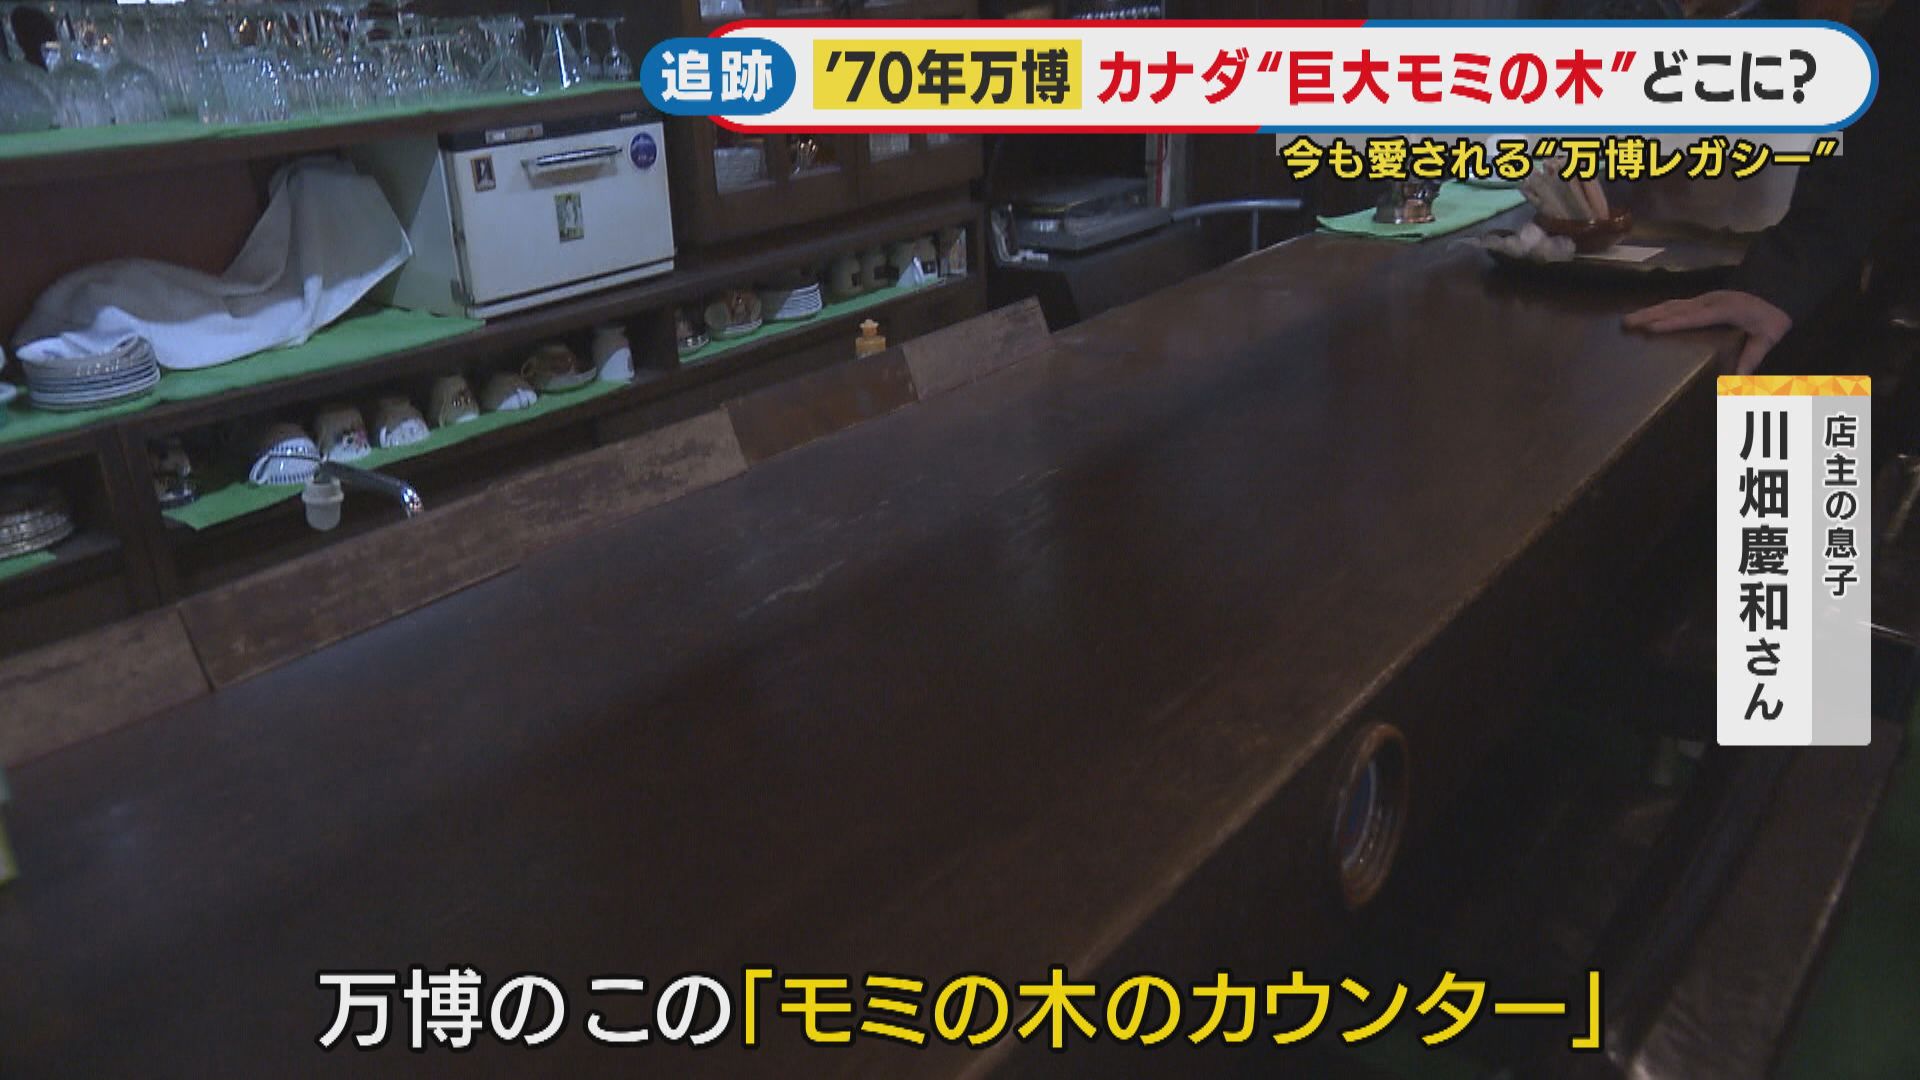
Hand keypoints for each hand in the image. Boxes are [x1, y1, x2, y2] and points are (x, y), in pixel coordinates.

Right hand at [1623, 290, 1791, 374]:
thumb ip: (1752, 357)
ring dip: (1650, 311)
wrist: (1780, 291)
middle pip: (1676, 308)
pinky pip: (1677, 304)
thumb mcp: (1768, 338)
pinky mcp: (1703, 300)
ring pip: (1673, 304)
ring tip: (1627, 320)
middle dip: (1650, 315)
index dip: (1672, 323)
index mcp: (1725, 310)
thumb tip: (1739, 381)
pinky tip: (1647, 315)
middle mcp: (1711, 301)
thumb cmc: (1773, 316)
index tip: (1650, 329)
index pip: (1694, 317)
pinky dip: (1659, 310)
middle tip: (1626, 323)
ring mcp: (1706, 299)